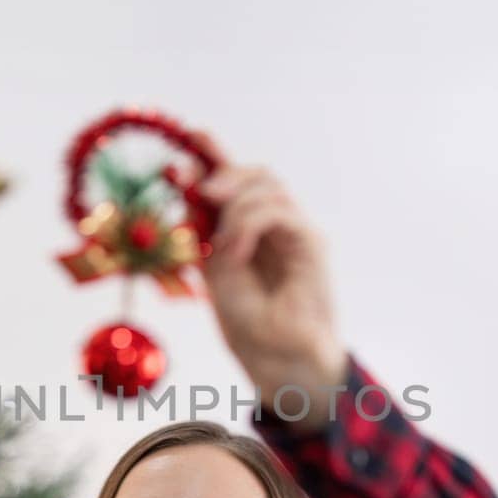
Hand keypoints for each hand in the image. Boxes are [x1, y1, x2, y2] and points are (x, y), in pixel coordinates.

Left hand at [191, 133, 347, 430]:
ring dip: (237, 204)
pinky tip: (237, 249)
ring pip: (270, 188)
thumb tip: (185, 186)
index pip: (239, 180)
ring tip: (221, 242)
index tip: (191, 137)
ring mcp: (298, 232)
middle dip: (227, 169)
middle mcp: (279, 225)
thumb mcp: (213, 270)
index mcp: (253, 230)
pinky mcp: (312, 244)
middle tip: (200, 189)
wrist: (278, 360)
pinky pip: (281, 213)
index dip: (217, 154)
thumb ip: (203, 230)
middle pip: (260, 174)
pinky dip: (252, 224)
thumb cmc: (250, 323)